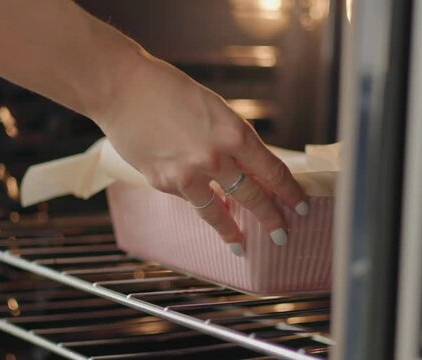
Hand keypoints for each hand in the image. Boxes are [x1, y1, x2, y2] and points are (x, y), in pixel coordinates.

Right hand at [96, 53, 308, 254]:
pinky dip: (197, 202)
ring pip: (217, 212)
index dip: (289, 192)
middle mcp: (215, 157)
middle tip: (281, 236)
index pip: (272, 171)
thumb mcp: (214, 109)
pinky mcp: (163, 183)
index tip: (299, 205)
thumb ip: (232, 139)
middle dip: (271, 219)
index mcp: (234, 132)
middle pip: (252, 196)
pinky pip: (188, 199)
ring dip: (232, 232)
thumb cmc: (168, 90)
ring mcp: (187, 174)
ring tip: (241, 247)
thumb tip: (249, 168)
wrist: (123, 88)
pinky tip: (201, 205)